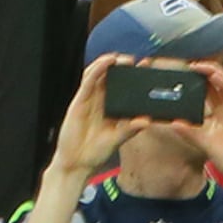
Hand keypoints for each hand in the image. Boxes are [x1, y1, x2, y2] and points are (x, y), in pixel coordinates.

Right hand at [49, 56, 140, 177]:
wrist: (76, 163)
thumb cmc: (95, 152)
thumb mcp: (117, 140)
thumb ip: (130, 129)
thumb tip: (146, 120)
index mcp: (111, 108)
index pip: (123, 87)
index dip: (133, 76)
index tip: (145, 68)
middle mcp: (101, 101)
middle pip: (111, 77)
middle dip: (122, 66)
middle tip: (135, 61)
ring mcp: (89, 99)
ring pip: (99, 74)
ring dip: (109, 63)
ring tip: (121, 58)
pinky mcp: (79, 100)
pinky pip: (88, 81)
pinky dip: (96, 69)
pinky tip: (106, 63)